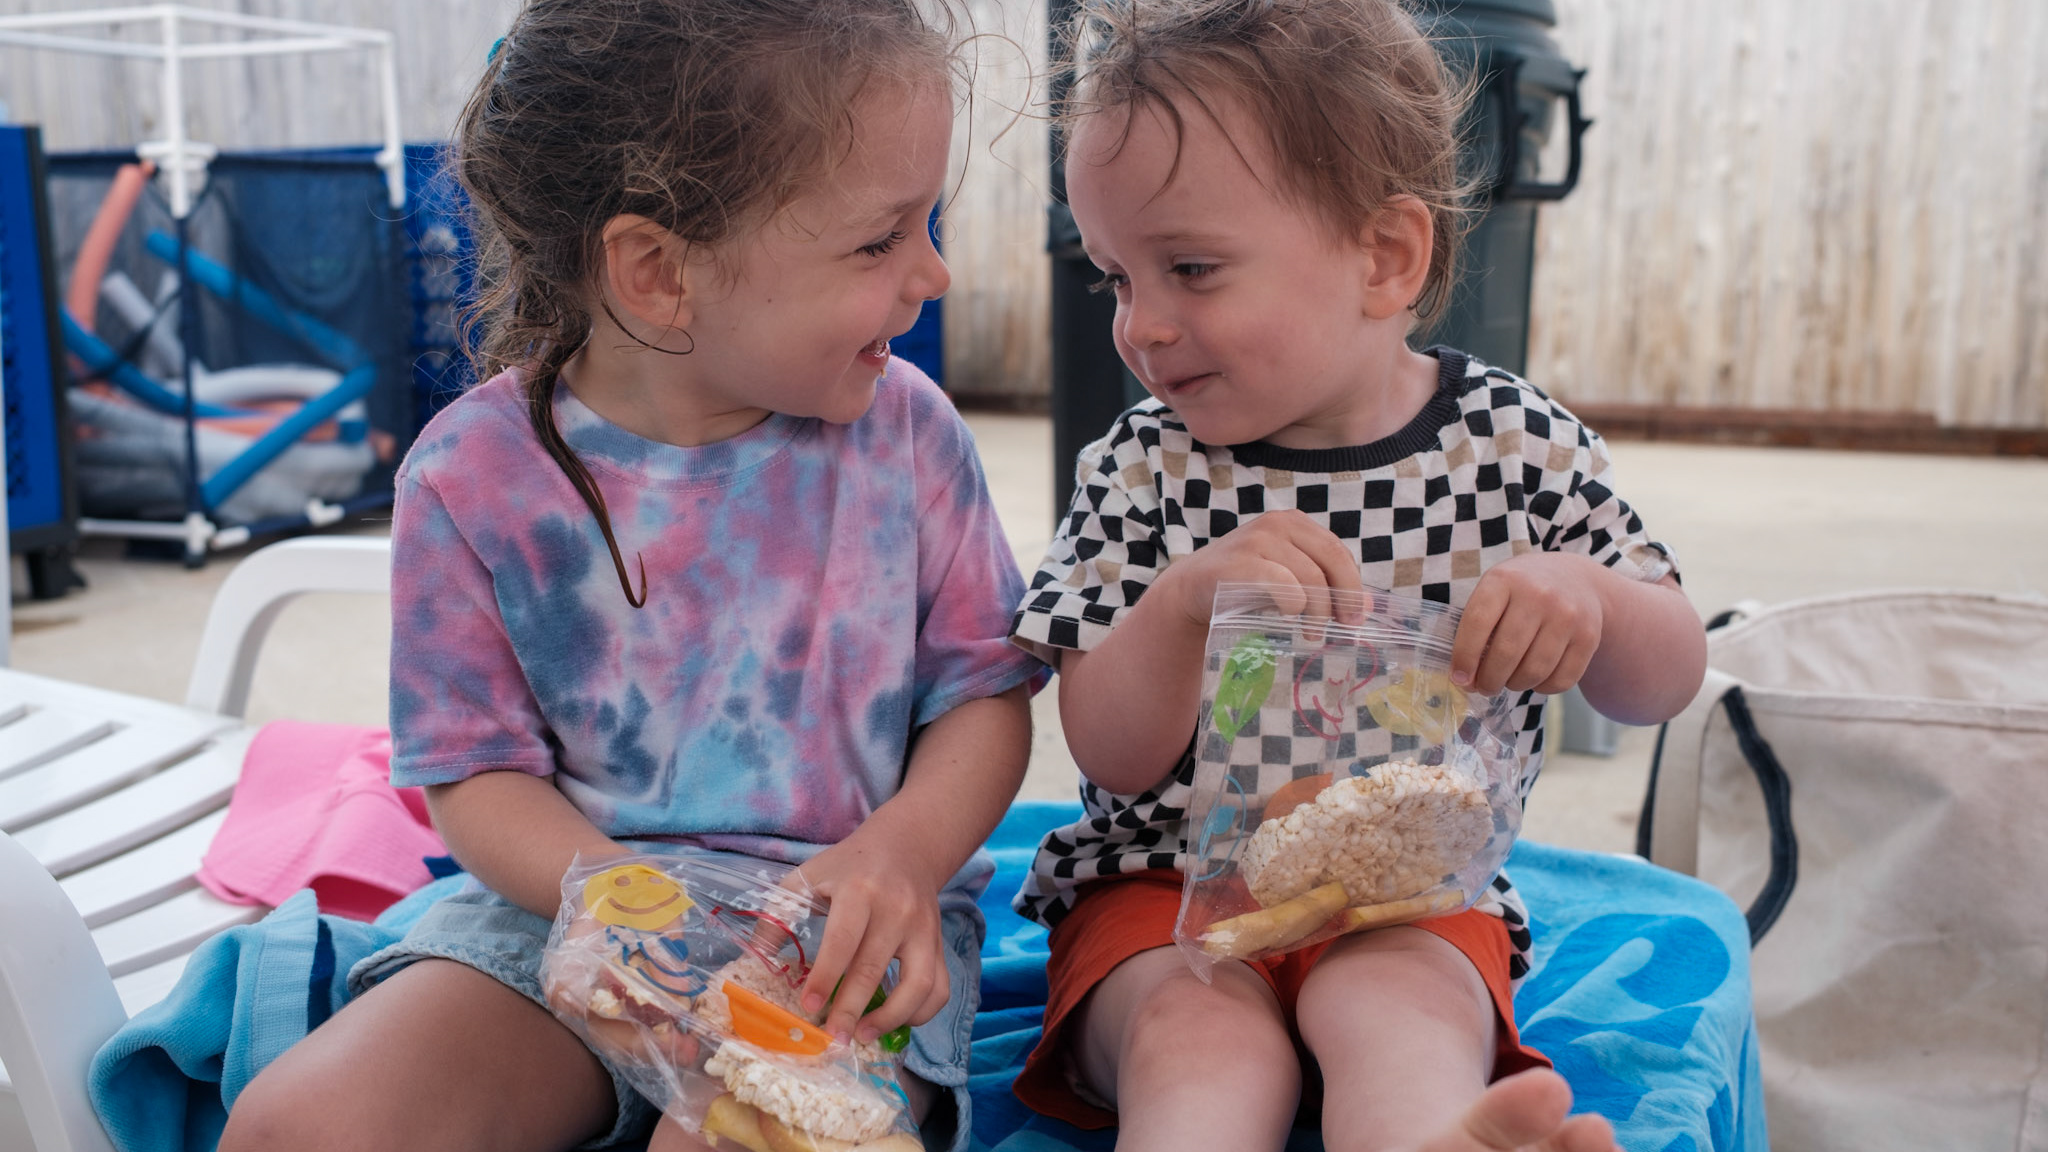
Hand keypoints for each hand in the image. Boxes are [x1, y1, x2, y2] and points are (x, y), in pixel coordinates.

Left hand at [790, 826, 949, 1043]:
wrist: (906, 847)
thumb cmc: (849, 867)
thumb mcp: (809, 877)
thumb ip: (780, 915)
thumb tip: (757, 960)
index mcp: (860, 890)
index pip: (843, 940)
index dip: (825, 977)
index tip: (809, 1008)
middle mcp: (897, 910)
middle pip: (874, 968)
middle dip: (851, 1009)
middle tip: (833, 1038)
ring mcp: (924, 929)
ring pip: (918, 983)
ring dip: (892, 1018)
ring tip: (864, 1036)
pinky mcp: (939, 944)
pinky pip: (938, 987)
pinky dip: (921, 1013)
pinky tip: (894, 1023)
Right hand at [1156, 510, 1363, 628]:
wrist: (1192, 589)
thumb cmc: (1245, 585)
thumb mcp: (1287, 577)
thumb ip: (1324, 584)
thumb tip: (1366, 606)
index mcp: (1294, 522)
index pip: (1338, 552)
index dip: (1354, 585)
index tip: (1356, 618)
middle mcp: (1277, 524)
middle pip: (1331, 561)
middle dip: (1344, 598)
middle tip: (1346, 628)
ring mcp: (1257, 541)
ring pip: (1310, 577)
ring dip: (1318, 611)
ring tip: (1313, 634)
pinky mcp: (1240, 563)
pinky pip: (1283, 585)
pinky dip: (1293, 605)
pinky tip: (1289, 618)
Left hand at [1450, 552, 1608, 694]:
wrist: (1575, 579)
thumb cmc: (1521, 591)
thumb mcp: (1496, 590)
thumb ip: (1477, 626)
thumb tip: (1464, 679)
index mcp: (1505, 579)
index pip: (1477, 623)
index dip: (1464, 657)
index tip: (1459, 679)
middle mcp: (1538, 594)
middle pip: (1506, 653)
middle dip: (1489, 680)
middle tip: (1484, 687)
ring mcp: (1567, 615)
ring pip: (1534, 671)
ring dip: (1515, 685)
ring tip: (1509, 681)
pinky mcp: (1588, 637)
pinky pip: (1561, 680)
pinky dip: (1542, 688)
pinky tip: (1534, 678)